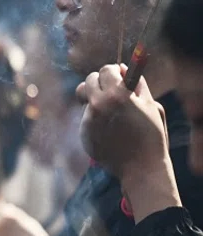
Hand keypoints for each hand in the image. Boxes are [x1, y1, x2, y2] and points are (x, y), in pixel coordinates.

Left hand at [76, 64, 168, 181]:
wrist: (141, 167)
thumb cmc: (151, 135)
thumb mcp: (151, 105)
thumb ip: (136, 84)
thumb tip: (122, 68)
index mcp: (117, 95)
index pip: (105, 70)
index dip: (113, 71)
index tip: (118, 76)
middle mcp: (98, 105)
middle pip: (89, 80)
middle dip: (100, 82)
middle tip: (112, 91)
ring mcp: (88, 120)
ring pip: (85, 99)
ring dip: (95, 99)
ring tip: (112, 110)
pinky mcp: (83, 133)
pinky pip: (86, 117)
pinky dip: (95, 118)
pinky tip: (110, 129)